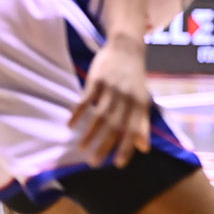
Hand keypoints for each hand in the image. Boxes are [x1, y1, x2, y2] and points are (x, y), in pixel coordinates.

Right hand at [69, 35, 150, 167]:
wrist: (127, 49)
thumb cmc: (135, 79)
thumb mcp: (143, 100)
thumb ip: (142, 124)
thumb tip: (144, 148)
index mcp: (140, 104)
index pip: (134, 130)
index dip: (127, 148)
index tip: (119, 165)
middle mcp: (126, 98)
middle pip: (115, 126)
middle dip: (105, 146)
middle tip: (94, 163)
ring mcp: (111, 89)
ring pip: (99, 116)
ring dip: (90, 134)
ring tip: (81, 149)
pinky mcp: (97, 81)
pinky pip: (85, 100)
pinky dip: (77, 113)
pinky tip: (69, 126)